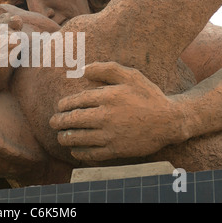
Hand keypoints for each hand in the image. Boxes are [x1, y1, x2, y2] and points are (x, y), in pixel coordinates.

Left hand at [49, 61, 187, 161]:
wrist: (169, 121)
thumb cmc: (148, 95)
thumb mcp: (130, 75)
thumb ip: (105, 69)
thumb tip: (82, 69)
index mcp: (107, 97)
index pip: (76, 101)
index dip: (63, 105)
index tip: (59, 107)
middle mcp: (105, 117)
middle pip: (73, 120)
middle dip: (59, 122)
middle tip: (52, 122)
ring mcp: (110, 135)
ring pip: (79, 138)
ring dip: (65, 137)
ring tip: (60, 136)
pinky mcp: (116, 150)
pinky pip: (91, 153)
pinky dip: (79, 152)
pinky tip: (75, 149)